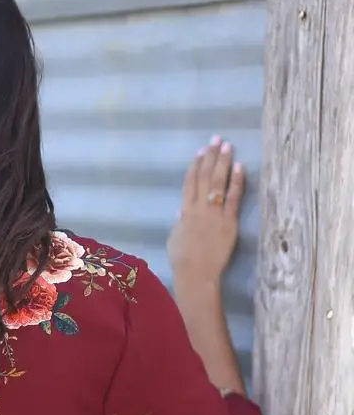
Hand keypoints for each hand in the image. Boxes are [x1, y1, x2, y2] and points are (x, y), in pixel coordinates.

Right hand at [167, 136, 244, 294]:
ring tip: (227, 146)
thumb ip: (180, 222)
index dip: (195, 166)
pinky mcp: (228, 221)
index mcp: (184, 212)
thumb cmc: (182, 260)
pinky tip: (239, 167)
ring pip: (218, 182)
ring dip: (222, 163)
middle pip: (204, 177)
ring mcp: (214, 213)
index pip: (189, 183)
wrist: (195, 274)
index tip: (200, 152)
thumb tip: (183, 211)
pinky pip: (233, 197)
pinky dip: (236, 181)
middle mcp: (199, 208)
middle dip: (210, 157)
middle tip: (216, 140)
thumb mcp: (174, 238)